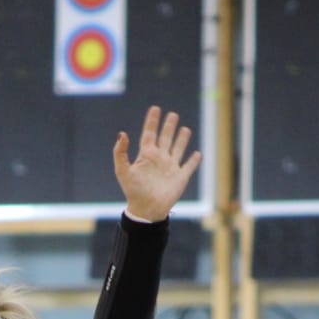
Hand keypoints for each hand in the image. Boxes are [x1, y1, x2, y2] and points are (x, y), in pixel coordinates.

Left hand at [112, 105, 202, 221]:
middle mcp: (159, 159)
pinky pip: (188, 167)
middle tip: (172, 114)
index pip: (149, 134)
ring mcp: (170, 167)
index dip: (152, 121)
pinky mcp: (180, 177)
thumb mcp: (123, 170)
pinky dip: (194, 161)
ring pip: (178, 149)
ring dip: (182, 139)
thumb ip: (121, 152)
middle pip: (165, 138)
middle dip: (169, 126)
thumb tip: (122, 133)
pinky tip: (197, 154)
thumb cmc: (133, 191)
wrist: (146, 209)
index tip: (155, 108)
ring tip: (185, 129)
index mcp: (146, 155)